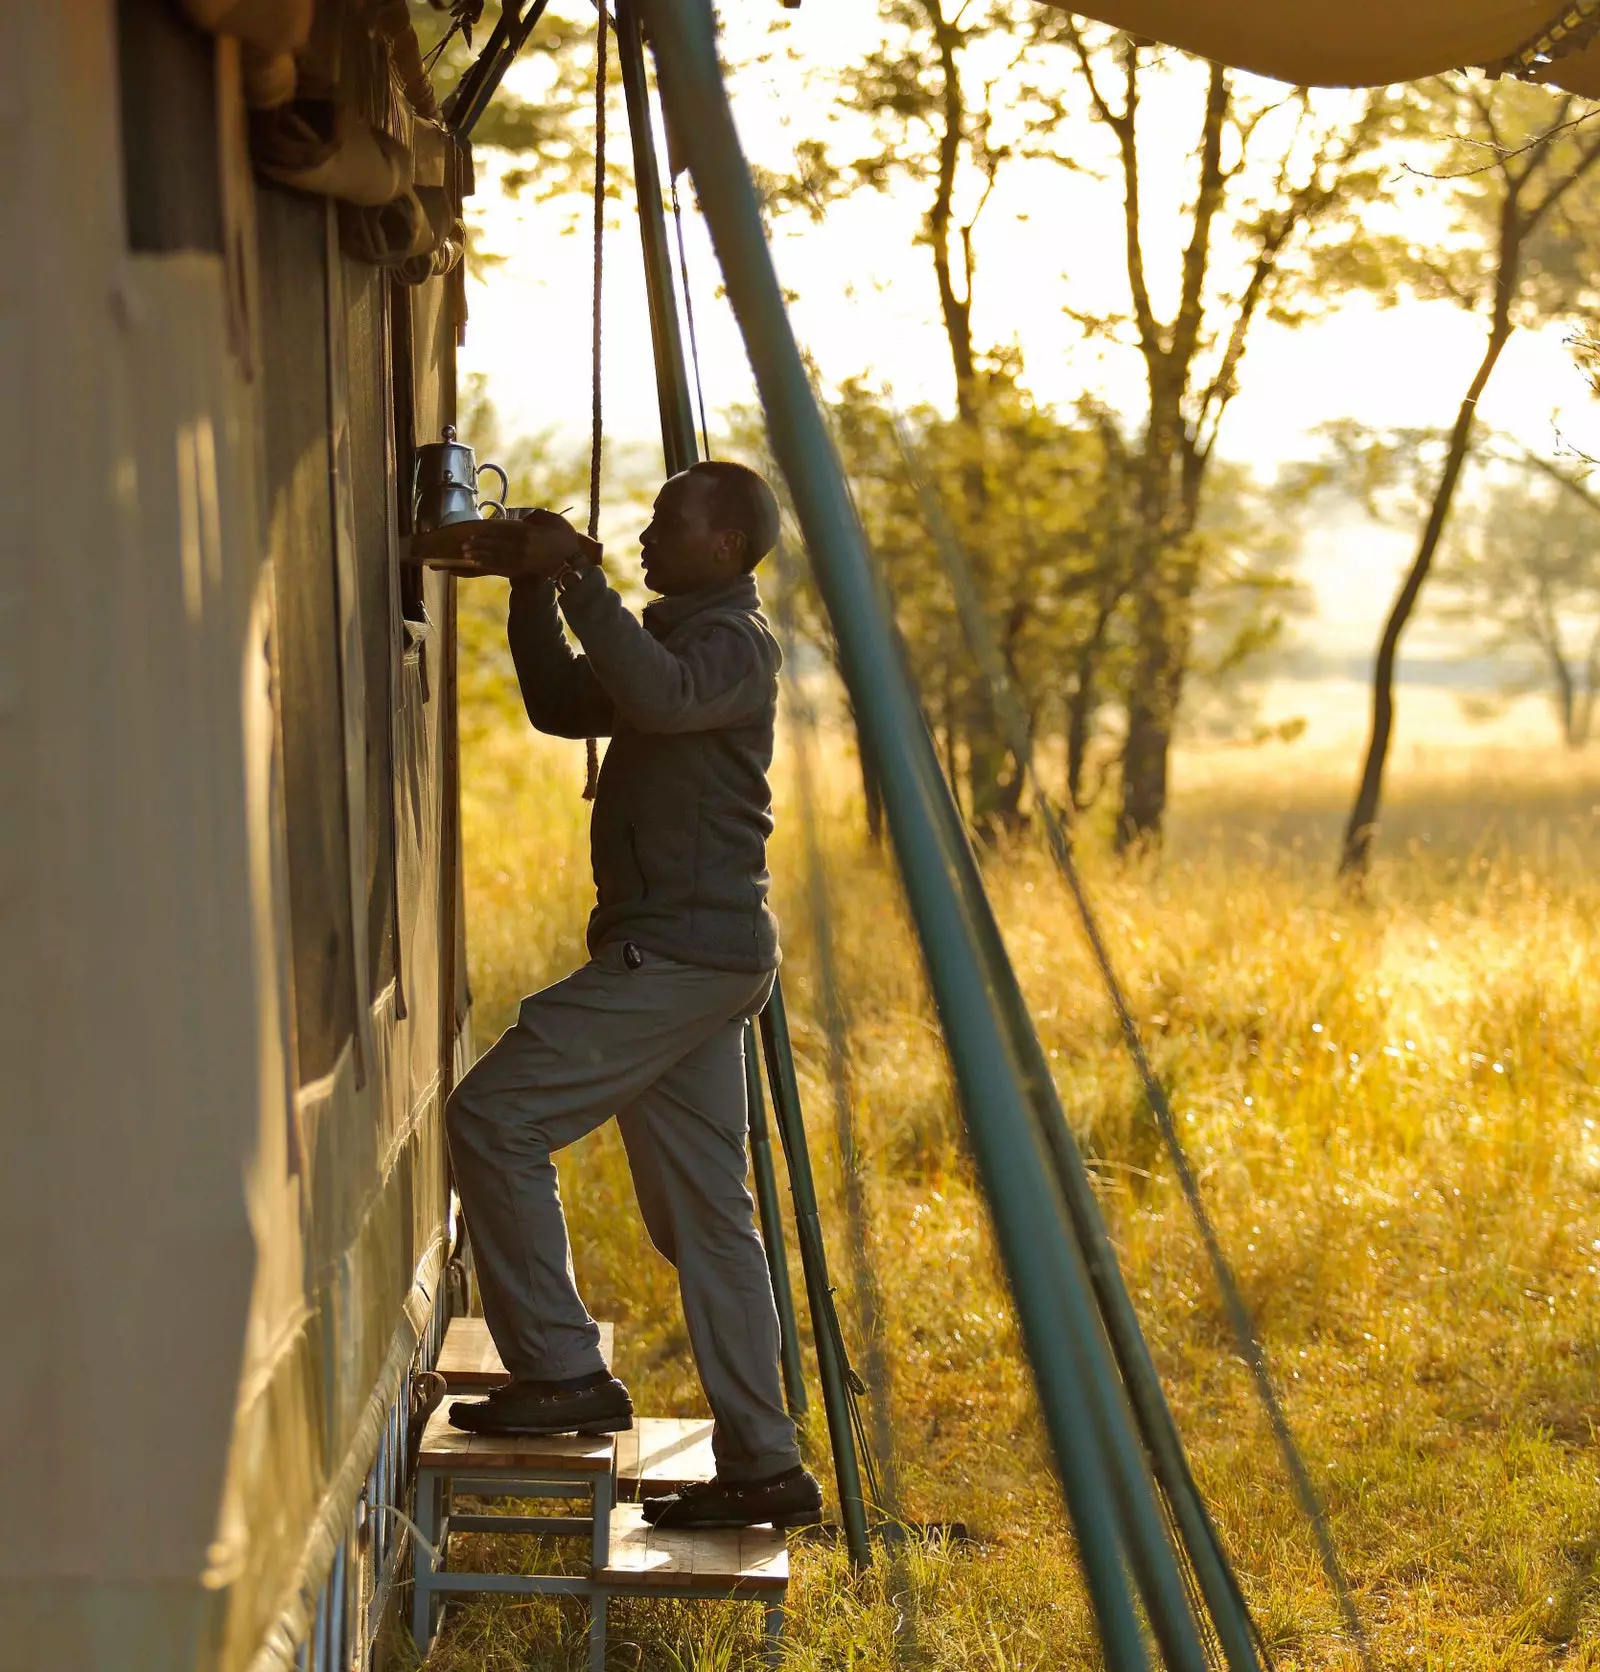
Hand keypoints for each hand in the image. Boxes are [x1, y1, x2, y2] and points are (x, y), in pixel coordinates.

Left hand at [459, 510, 600, 580]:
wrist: (574, 561)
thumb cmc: (565, 537)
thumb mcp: (553, 519)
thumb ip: (535, 516)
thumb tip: (522, 519)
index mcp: (528, 530)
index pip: (501, 528)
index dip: (485, 529)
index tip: (473, 530)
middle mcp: (522, 545)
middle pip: (495, 543)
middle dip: (478, 544)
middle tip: (464, 544)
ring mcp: (522, 559)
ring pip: (495, 556)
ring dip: (479, 555)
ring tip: (465, 555)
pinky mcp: (523, 568)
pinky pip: (502, 567)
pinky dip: (488, 565)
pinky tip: (478, 564)